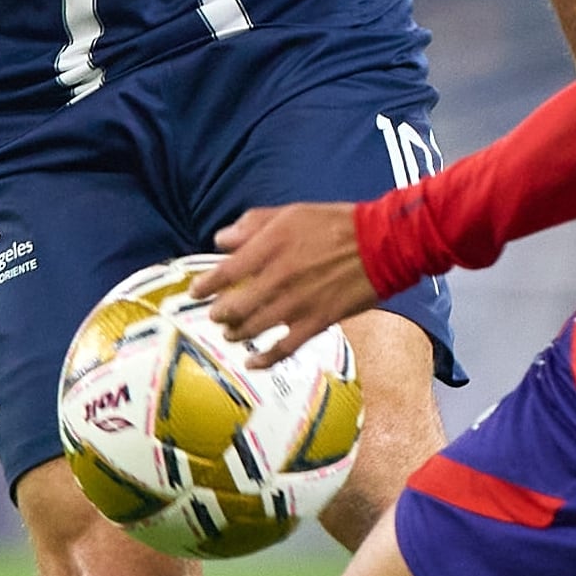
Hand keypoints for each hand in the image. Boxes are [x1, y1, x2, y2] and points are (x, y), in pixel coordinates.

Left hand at [197, 204, 374, 368]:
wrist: (379, 244)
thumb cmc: (336, 224)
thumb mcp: (290, 212)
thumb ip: (252, 225)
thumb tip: (221, 240)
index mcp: (268, 248)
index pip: (224, 273)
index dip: (205, 285)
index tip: (196, 291)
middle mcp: (276, 279)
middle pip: (234, 307)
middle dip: (220, 313)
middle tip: (216, 315)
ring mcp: (295, 304)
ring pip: (253, 329)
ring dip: (237, 334)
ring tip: (231, 334)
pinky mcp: (315, 323)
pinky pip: (283, 348)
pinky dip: (264, 359)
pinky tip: (253, 363)